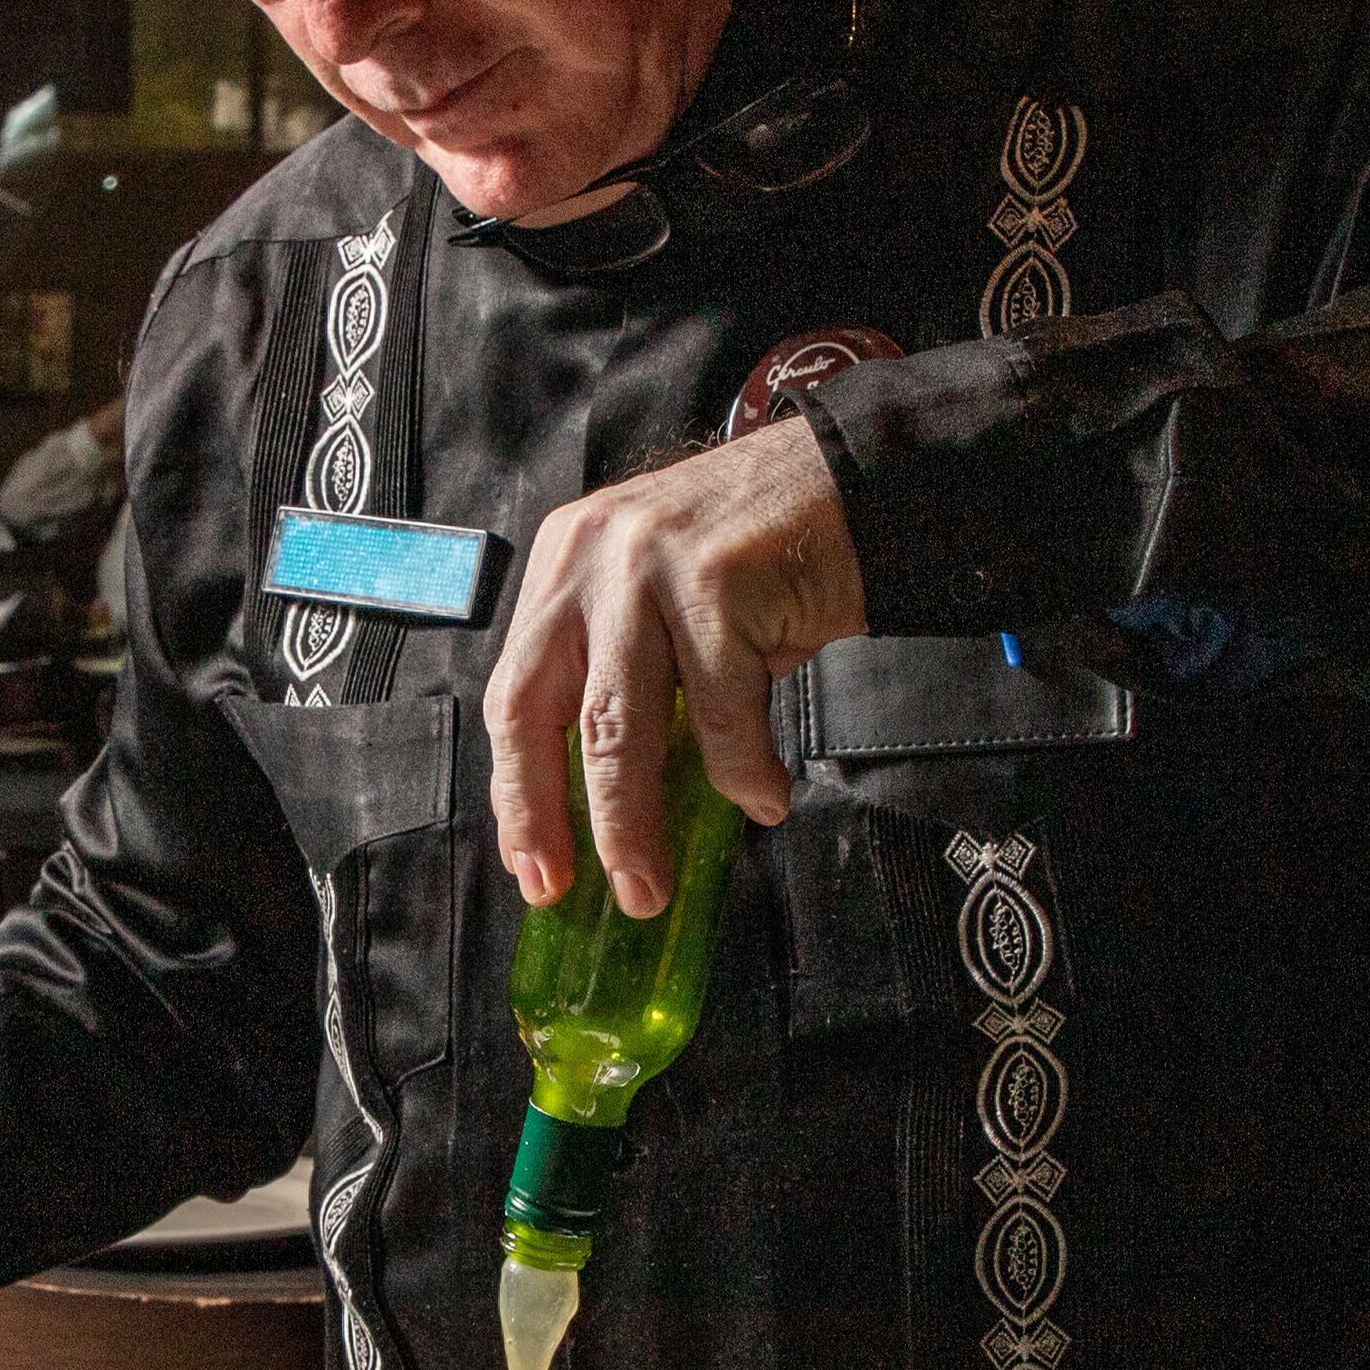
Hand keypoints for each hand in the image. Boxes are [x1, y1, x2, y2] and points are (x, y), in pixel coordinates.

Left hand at [484, 415, 865, 914]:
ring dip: (630, 824)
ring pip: (616, 727)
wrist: (856, 480)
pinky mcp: (716, 582)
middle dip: (545, 816)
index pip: (513, 692)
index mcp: (565, 564)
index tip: (527, 860)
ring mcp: (647, 567)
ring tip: (649, 886)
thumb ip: (627, 679)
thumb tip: (609, 809)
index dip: (515, 787)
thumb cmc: (762, 557)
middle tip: (564, 888)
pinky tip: (764, 799)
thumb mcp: (665, 602)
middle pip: (538, 711)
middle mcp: (590, 558)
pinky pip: (720, 713)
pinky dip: (742, 774)